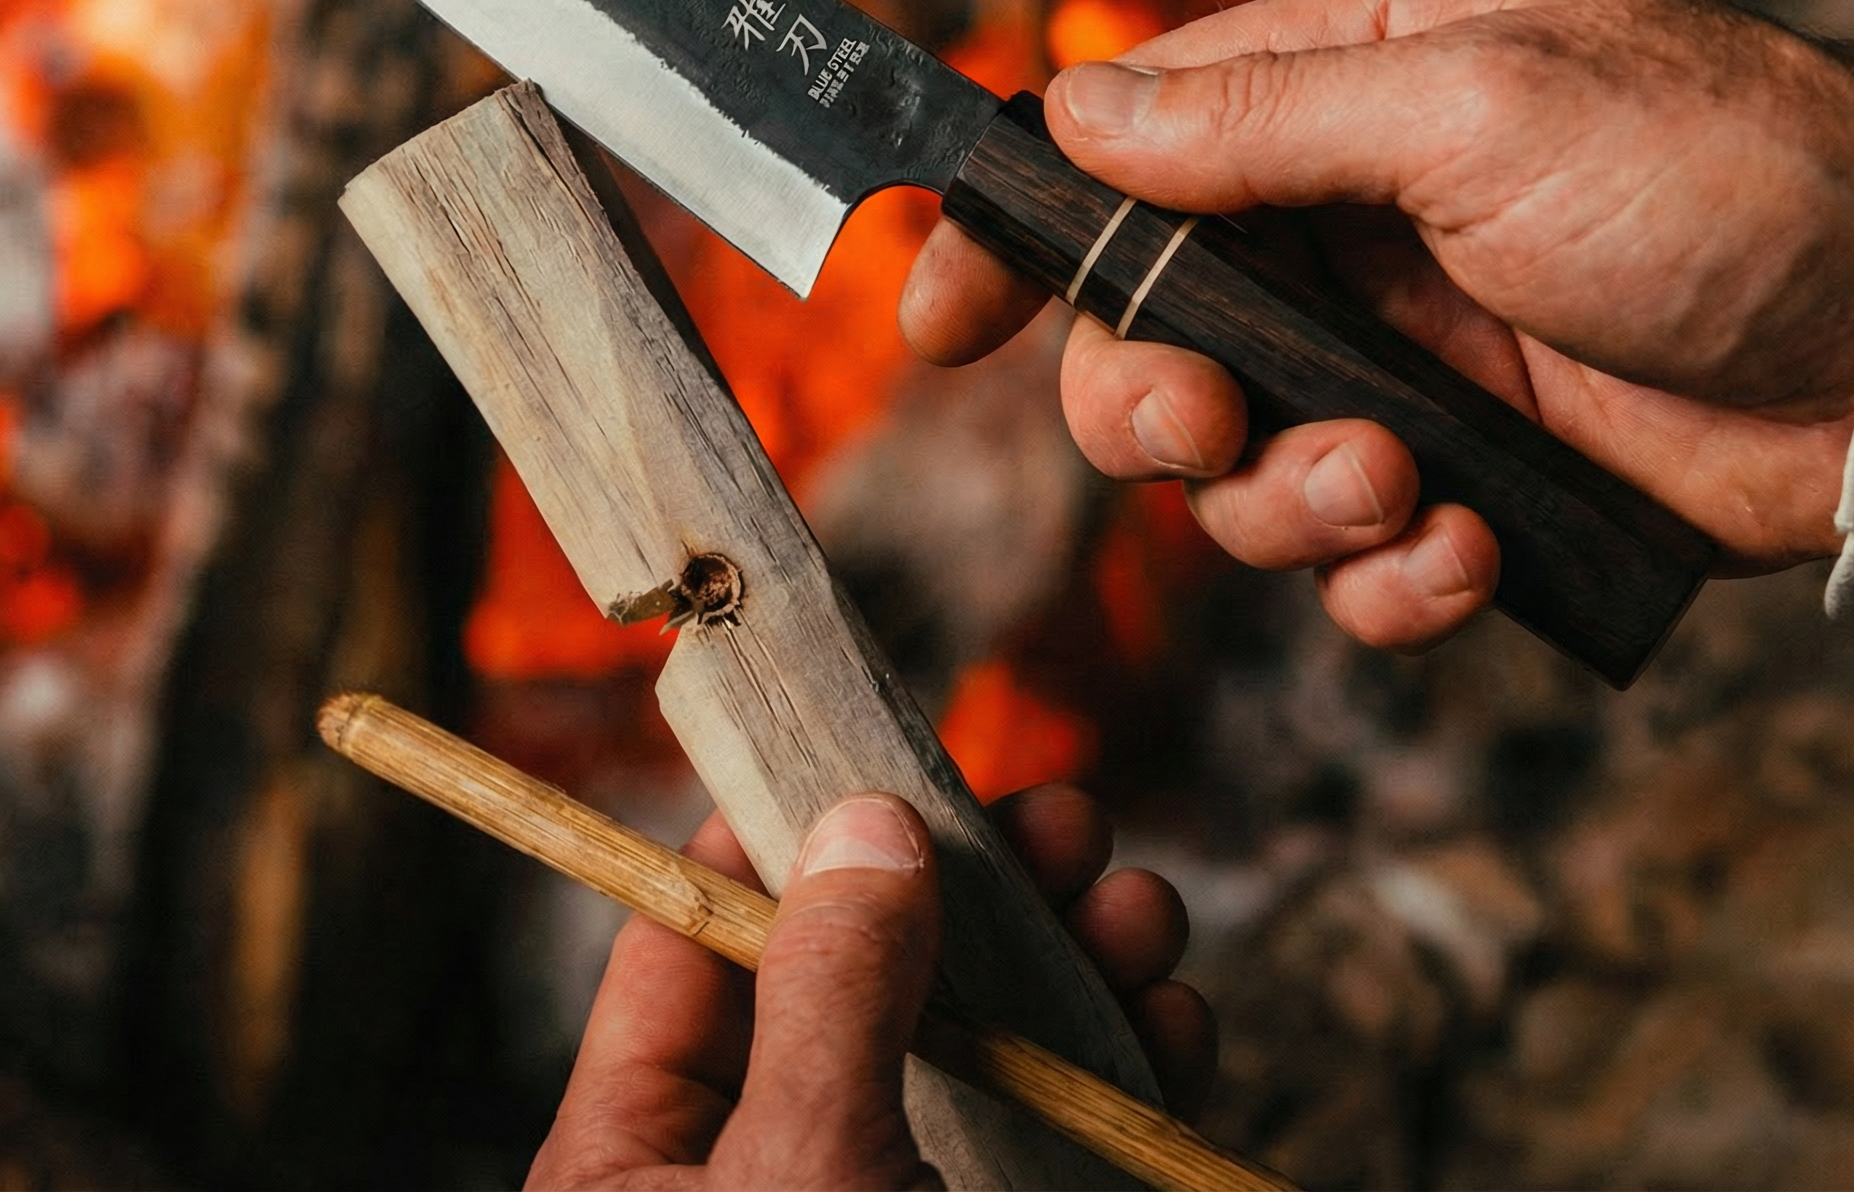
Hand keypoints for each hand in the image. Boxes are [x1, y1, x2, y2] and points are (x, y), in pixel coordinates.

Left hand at [525, 786, 1211, 1188]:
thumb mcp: (793, 1190)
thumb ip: (830, 999)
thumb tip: (863, 822)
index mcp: (644, 1157)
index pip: (691, 942)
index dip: (782, 829)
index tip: (881, 744)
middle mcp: (770, 1170)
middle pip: (863, 973)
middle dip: (970, 883)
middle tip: (1063, 816)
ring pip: (978, 1041)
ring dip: (1072, 961)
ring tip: (1139, 906)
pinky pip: (1054, 1128)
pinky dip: (1119, 1062)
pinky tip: (1171, 1019)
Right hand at [901, 0, 1853, 653]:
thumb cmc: (1716, 167)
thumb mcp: (1473, 102)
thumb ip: (1261, 117)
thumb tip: (1080, 110)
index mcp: (1334, 94)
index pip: (1114, 151)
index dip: (1012, 235)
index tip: (936, 320)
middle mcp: (1345, 230)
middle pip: (1143, 337)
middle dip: (1156, 405)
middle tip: (1217, 428)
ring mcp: (1400, 362)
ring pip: (1235, 472)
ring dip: (1293, 505)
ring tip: (1409, 488)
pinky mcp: (1464, 479)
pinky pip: (1351, 564)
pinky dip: (1390, 584)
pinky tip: (1475, 546)